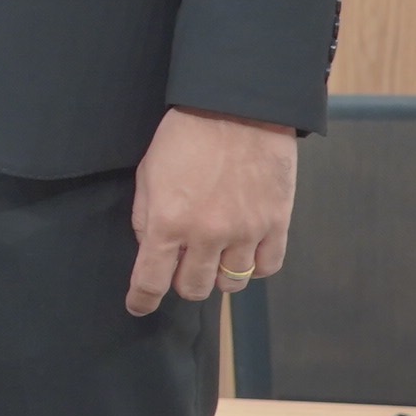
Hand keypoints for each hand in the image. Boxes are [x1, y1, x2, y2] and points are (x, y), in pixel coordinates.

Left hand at [127, 107, 295, 315]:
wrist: (236, 109)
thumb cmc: (184, 136)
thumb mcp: (148, 173)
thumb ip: (145, 216)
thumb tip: (149, 247)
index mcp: (168, 223)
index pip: (151, 279)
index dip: (142, 299)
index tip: (139, 306)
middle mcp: (206, 235)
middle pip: (193, 288)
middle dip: (182, 283)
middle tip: (180, 269)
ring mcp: (245, 232)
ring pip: (231, 283)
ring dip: (218, 275)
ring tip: (213, 256)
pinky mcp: (276, 224)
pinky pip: (266, 267)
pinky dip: (253, 267)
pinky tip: (243, 253)